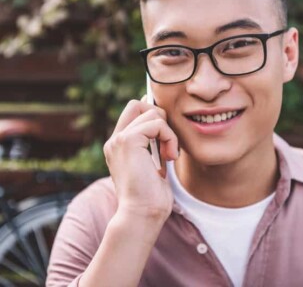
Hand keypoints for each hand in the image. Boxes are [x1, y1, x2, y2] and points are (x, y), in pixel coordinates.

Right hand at [103, 99, 178, 221]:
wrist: (143, 215)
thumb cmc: (151, 196)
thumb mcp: (153, 164)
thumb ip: (153, 144)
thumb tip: (161, 123)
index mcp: (119, 146)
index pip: (133, 112)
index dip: (152, 115)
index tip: (166, 135)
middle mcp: (115, 140)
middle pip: (137, 104)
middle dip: (159, 117)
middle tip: (167, 141)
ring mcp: (119, 140)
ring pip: (151, 112)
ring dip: (168, 132)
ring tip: (170, 153)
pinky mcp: (128, 141)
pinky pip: (157, 123)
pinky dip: (169, 137)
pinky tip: (170, 155)